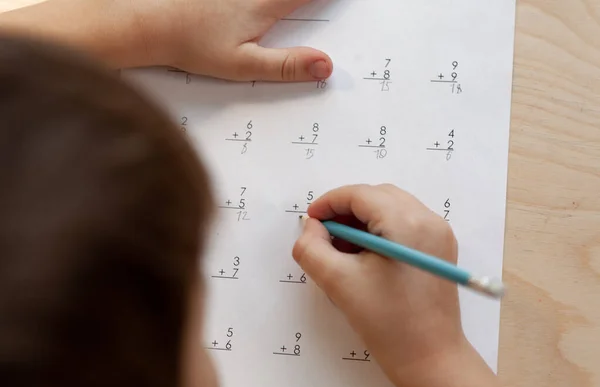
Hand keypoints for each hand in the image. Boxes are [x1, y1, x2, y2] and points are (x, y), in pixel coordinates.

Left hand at [132, 0, 332, 81]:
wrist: (151, 23)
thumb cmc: (194, 45)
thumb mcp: (244, 65)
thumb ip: (287, 65)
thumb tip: (326, 66)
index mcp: (267, 4)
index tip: (347, 4)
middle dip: (311, 1)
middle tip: (326, 7)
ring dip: (287, 0)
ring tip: (291, 11)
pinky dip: (267, 1)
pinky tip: (266, 8)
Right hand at [292, 184, 510, 386]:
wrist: (430, 359)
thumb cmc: (388, 323)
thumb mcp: (338, 283)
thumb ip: (312, 248)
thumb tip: (311, 226)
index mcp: (407, 223)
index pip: (360, 194)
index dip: (329, 203)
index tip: (310, 220)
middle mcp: (429, 220)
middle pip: (377, 196)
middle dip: (346, 210)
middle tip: (324, 234)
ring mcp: (438, 233)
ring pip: (391, 208)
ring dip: (362, 220)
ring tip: (342, 249)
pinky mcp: (439, 248)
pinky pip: (404, 223)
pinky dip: (379, 230)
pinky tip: (364, 256)